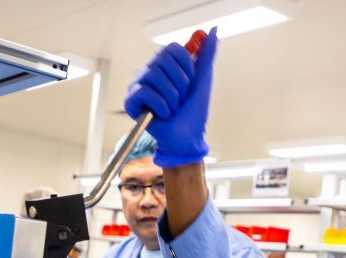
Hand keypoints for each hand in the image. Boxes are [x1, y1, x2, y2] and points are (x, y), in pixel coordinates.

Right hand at [123, 27, 218, 168]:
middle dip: (180, 83)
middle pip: (162, 59)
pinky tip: (163, 114)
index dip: (186, 66)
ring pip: (154, 75)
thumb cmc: (194, 112)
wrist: (188, 138)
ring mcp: (138, 85)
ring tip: (173, 108)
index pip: (173, 48)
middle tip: (182, 98)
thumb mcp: (203, 80)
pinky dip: (161, 106)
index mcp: (164, 65)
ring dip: (172, 97)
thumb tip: (214, 30)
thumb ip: (207, 55)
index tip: (191, 82)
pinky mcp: (131, 101)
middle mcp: (149, 71)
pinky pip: (145, 92)